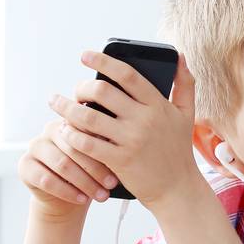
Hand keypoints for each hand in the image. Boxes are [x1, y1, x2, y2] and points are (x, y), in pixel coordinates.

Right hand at [17, 119, 120, 219]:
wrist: (69, 195)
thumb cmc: (90, 171)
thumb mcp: (101, 156)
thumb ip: (105, 145)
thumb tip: (123, 144)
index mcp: (71, 121)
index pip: (86, 131)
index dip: (104, 149)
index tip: (121, 165)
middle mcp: (50, 130)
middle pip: (74, 149)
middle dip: (95, 169)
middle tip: (111, 184)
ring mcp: (34, 146)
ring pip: (62, 165)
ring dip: (84, 183)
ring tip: (101, 195)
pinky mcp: (24, 166)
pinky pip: (46, 180)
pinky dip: (67, 191)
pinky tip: (82, 199)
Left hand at [48, 52, 202, 210]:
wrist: (177, 188)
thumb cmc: (178, 149)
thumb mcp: (187, 114)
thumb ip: (185, 83)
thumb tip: (180, 56)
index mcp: (158, 104)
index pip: (128, 75)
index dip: (104, 61)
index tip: (85, 55)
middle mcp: (145, 119)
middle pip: (102, 91)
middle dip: (81, 87)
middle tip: (75, 90)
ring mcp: (131, 140)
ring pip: (87, 116)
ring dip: (66, 108)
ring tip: (56, 104)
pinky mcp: (119, 160)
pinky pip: (85, 143)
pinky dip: (71, 134)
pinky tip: (65, 130)